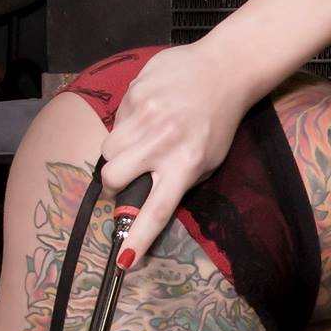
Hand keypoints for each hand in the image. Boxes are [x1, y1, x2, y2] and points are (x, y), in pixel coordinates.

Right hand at [99, 42, 257, 267]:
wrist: (222, 70)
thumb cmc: (217, 124)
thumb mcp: (209, 161)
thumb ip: (179, 181)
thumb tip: (146, 202)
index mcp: (187, 164)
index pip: (157, 209)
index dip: (137, 237)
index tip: (124, 260)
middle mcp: (164, 141)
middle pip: (114, 176)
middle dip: (110, 186)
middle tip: (119, 184)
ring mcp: (147, 115)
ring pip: (108, 149)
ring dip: (116, 154)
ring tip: (138, 145)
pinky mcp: (135, 93)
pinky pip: (115, 120)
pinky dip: (125, 125)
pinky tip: (147, 116)